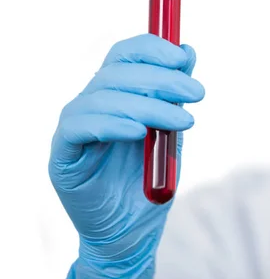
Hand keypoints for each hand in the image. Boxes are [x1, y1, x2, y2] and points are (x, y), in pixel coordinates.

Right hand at [49, 34, 204, 278]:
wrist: (132, 228)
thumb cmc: (152, 176)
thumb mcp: (172, 129)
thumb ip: (175, 94)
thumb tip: (187, 50)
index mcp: (117, 92)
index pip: (126, 54)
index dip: (153, 50)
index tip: (185, 59)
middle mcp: (92, 103)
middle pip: (118, 73)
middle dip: (162, 80)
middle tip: (197, 94)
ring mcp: (75, 127)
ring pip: (105, 98)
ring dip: (149, 106)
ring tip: (183, 122)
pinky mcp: (63, 154)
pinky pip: (81, 127)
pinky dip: (113, 125)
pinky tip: (139, 133)